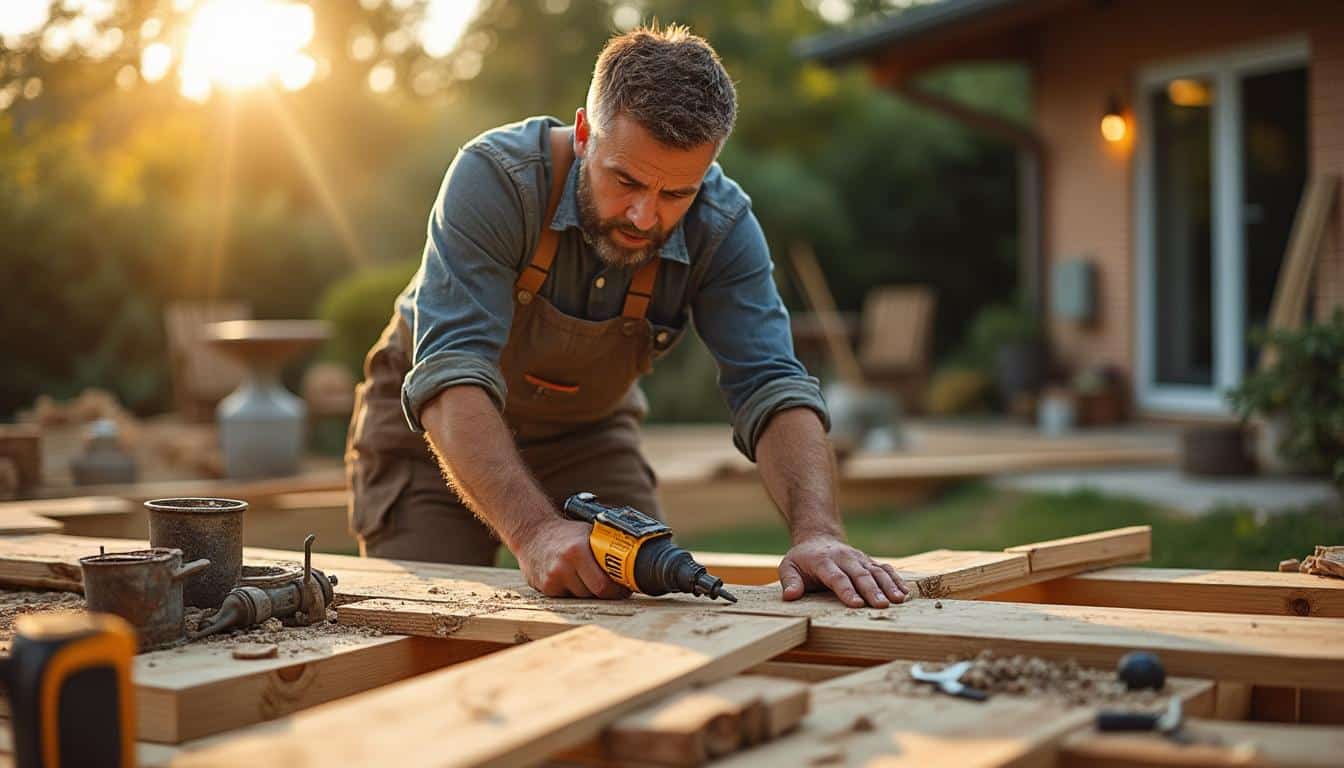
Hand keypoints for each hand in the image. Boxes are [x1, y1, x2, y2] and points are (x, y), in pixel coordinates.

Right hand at [514, 518, 630, 599]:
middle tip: (612, 587)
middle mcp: (563, 566)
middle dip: (606, 592)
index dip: (617, 591)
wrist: (532, 532)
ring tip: (588, 578)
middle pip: (594, 594)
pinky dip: (573, 592)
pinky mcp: (544, 588)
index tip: (625, 589)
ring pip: (582, 598)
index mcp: (578, 551)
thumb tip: (633, 560)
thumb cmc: (565, 533)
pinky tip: (571, 578)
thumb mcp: (588, 533)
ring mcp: (552, 579)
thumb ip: (606, 548)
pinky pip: (567, 598)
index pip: (604, 585)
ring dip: (589, 593)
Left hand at [779, 536, 908, 607]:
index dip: (846, 590)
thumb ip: (790, 581)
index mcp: (823, 561)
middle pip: (860, 574)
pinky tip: (905, 592)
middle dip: (872, 590)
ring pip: (876, 571)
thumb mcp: (788, 567)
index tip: (856, 604)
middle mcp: (844, 558)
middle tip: (882, 605)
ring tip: (898, 600)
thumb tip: (790, 596)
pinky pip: (884, 569)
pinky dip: (895, 579)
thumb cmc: (802, 560)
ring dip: (888, 585)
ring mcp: (859, 559)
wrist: (818, 539)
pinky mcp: (868, 562)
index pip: (837, 577)